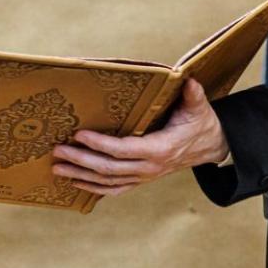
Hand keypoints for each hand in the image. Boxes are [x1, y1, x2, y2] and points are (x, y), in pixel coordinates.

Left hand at [50, 78, 228, 198]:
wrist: (210, 147)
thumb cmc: (200, 124)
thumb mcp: (199, 108)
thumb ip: (192, 95)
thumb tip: (188, 79)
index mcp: (160, 149)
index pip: (123, 150)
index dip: (100, 144)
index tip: (79, 135)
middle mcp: (149, 168)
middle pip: (109, 168)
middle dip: (81, 160)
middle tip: (58, 150)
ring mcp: (143, 177)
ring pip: (107, 181)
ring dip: (81, 175)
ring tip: (57, 167)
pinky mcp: (140, 180)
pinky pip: (114, 189)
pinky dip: (93, 188)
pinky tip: (75, 182)